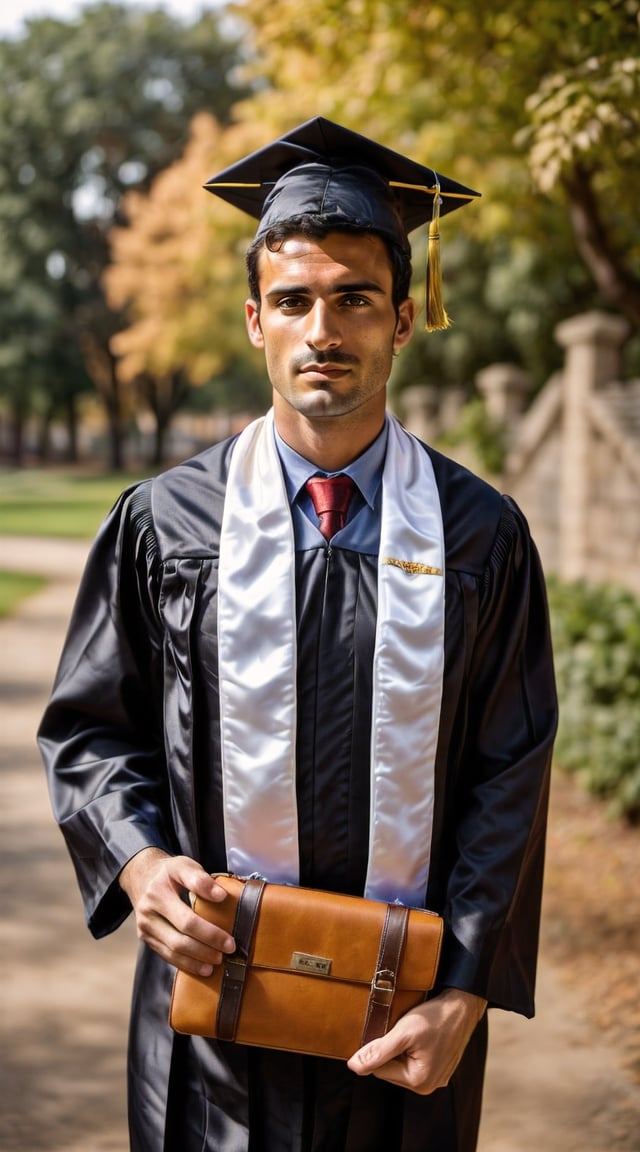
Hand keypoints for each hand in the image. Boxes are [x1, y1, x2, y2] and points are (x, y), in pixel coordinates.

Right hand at [118, 847, 234, 975]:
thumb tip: (220, 896)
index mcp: (159, 891)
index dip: (208, 923)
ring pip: (173, 949)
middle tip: (229, 947)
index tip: (230, 930)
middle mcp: (149, 910)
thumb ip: (200, 878)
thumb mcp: (183, 865)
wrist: (140, 877)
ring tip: (218, 961)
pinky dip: (186, 964)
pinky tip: (202, 967)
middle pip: (181, 934)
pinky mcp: (146, 939)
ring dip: (197, 959)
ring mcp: (145, 927)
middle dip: (208, 943)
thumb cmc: (168, 873)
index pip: (186, 912)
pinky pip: (167, 955)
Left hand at [347, 988, 486, 1094]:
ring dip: (401, 1049)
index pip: (379, 1071)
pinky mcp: (440, 1068)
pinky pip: (415, 1062)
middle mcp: (429, 1086)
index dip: (378, 1049)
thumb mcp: (402, 1033)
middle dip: (390, 1050)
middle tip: (401, 1030)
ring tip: (411, 1032)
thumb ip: (377, 1052)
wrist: (463, 1005)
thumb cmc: (435, 1017)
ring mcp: (437, 1078)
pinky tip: (419, 1036)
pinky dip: (412, 1049)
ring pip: (402, 1065)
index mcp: (419, 1082)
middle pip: (391, 1070)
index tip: (387, 1031)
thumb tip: (353, 1066)